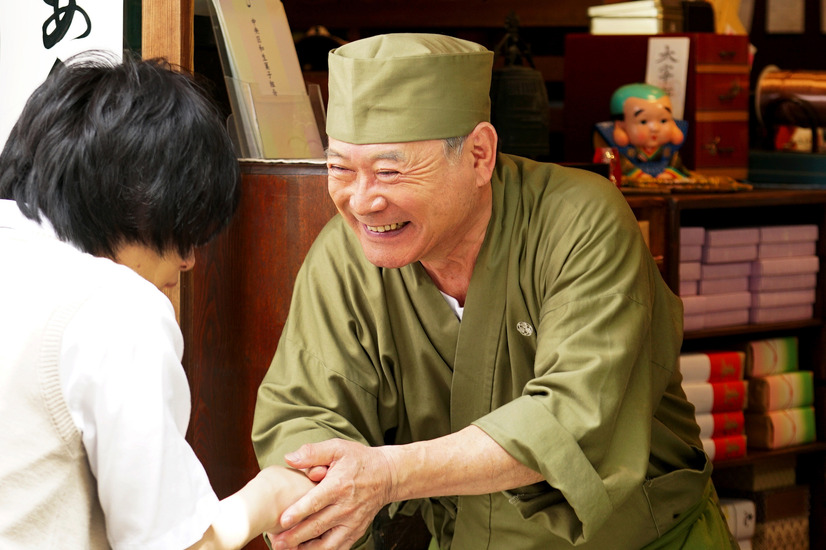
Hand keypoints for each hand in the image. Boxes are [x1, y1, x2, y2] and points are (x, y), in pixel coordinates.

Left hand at [268, 439, 394, 549]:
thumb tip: (289, 458)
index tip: (282, 520)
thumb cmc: (359, 460)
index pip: (316, 502)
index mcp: (339, 485)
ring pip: (327, 543)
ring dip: (306, 549)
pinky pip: (338, 548)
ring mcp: (352, 522)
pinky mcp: (356, 532)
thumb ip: (312, 452)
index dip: (299, 512)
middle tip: (277, 542)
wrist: (387, 476)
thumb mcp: (337, 448)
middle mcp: (346, 507)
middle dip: (295, 536)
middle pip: (317, 526)